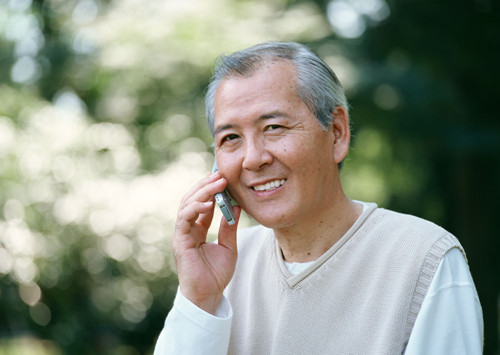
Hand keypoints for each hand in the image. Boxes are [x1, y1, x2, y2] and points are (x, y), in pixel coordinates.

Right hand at [172, 172, 240, 314]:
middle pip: (192, 199)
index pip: (202, 203)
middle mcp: (188, 228)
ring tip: (217, 182)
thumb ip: (229, 226)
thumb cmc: (216, 274)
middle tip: (220, 173)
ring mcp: (182, 233)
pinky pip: (184, 219)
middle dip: (206, 185)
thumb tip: (236, 206)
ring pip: (187, 204)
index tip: (222, 176)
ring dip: (202, 191)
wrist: (209, 295)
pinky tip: (209, 203)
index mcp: (198, 228)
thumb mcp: (229, 246)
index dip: (210, 189)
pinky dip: (195, 208)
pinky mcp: (180, 240)